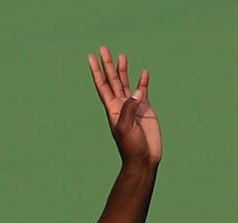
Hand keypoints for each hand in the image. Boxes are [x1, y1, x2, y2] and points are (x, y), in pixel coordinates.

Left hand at [88, 47, 160, 165]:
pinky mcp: (146, 109)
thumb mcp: (126, 127)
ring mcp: (133, 106)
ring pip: (126, 83)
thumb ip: (129, 107)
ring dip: (123, 70)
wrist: (144, 159)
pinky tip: (144, 73)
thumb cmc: (132, 147)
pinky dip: (143, 82)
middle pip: (112, 80)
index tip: (91, 57)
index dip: (97, 71)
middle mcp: (121, 105)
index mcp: (112, 109)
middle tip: (103, 48)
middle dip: (108, 64)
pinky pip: (143, 91)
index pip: (102, 85)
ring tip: (121, 56)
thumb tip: (137, 91)